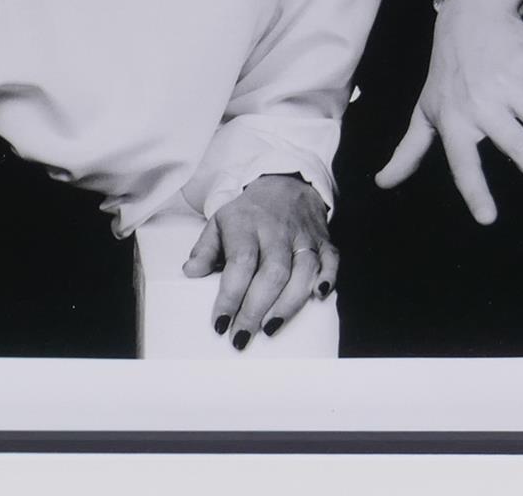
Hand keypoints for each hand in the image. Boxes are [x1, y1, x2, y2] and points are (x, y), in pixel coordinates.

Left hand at [181, 174, 337, 348]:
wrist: (285, 184)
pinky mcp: (324, 241)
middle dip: (256, 308)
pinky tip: (318, 297)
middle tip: (242, 337)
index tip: (220, 323)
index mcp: (246, 224)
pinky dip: (328, 278)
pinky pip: (331, 260)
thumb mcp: (219, 223)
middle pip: (272, 272)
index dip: (230, 295)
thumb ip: (205, 249)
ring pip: (303, 269)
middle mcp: (277, 230)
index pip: (240, 262)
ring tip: (270, 329)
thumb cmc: (248, 214)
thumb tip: (191, 272)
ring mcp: (303, 236)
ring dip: (289, 303)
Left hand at [375, 0, 522, 223]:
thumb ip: (409, 151)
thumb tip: (381, 183)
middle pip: (518, 146)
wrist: (467, 17)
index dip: (473, 190)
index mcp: (453, 120)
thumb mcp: (425, 110)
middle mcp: (480, 103)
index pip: (462, 162)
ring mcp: (507, 80)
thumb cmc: (446, 72)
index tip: (488, 218)